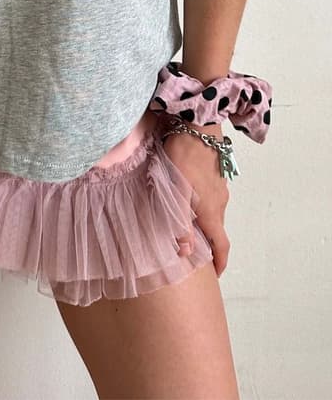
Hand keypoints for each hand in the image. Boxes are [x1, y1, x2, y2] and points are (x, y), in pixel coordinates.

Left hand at [162, 121, 231, 277]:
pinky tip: (188, 197)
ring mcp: (220, 186)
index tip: (215, 274)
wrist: (198, 125)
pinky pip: (212, 197)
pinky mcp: (216, 173)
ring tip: (187, 224)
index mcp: (211, 211)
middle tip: (195, 251)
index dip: (220, 262)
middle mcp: (220, 202)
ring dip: (204, 222)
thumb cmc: (184, 159)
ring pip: (214, 211)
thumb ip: (179, 223)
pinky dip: (203, 206)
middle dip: (209, 243)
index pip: (222, 245)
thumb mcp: (176, 193)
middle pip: (217, 229)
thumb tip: (185, 252)